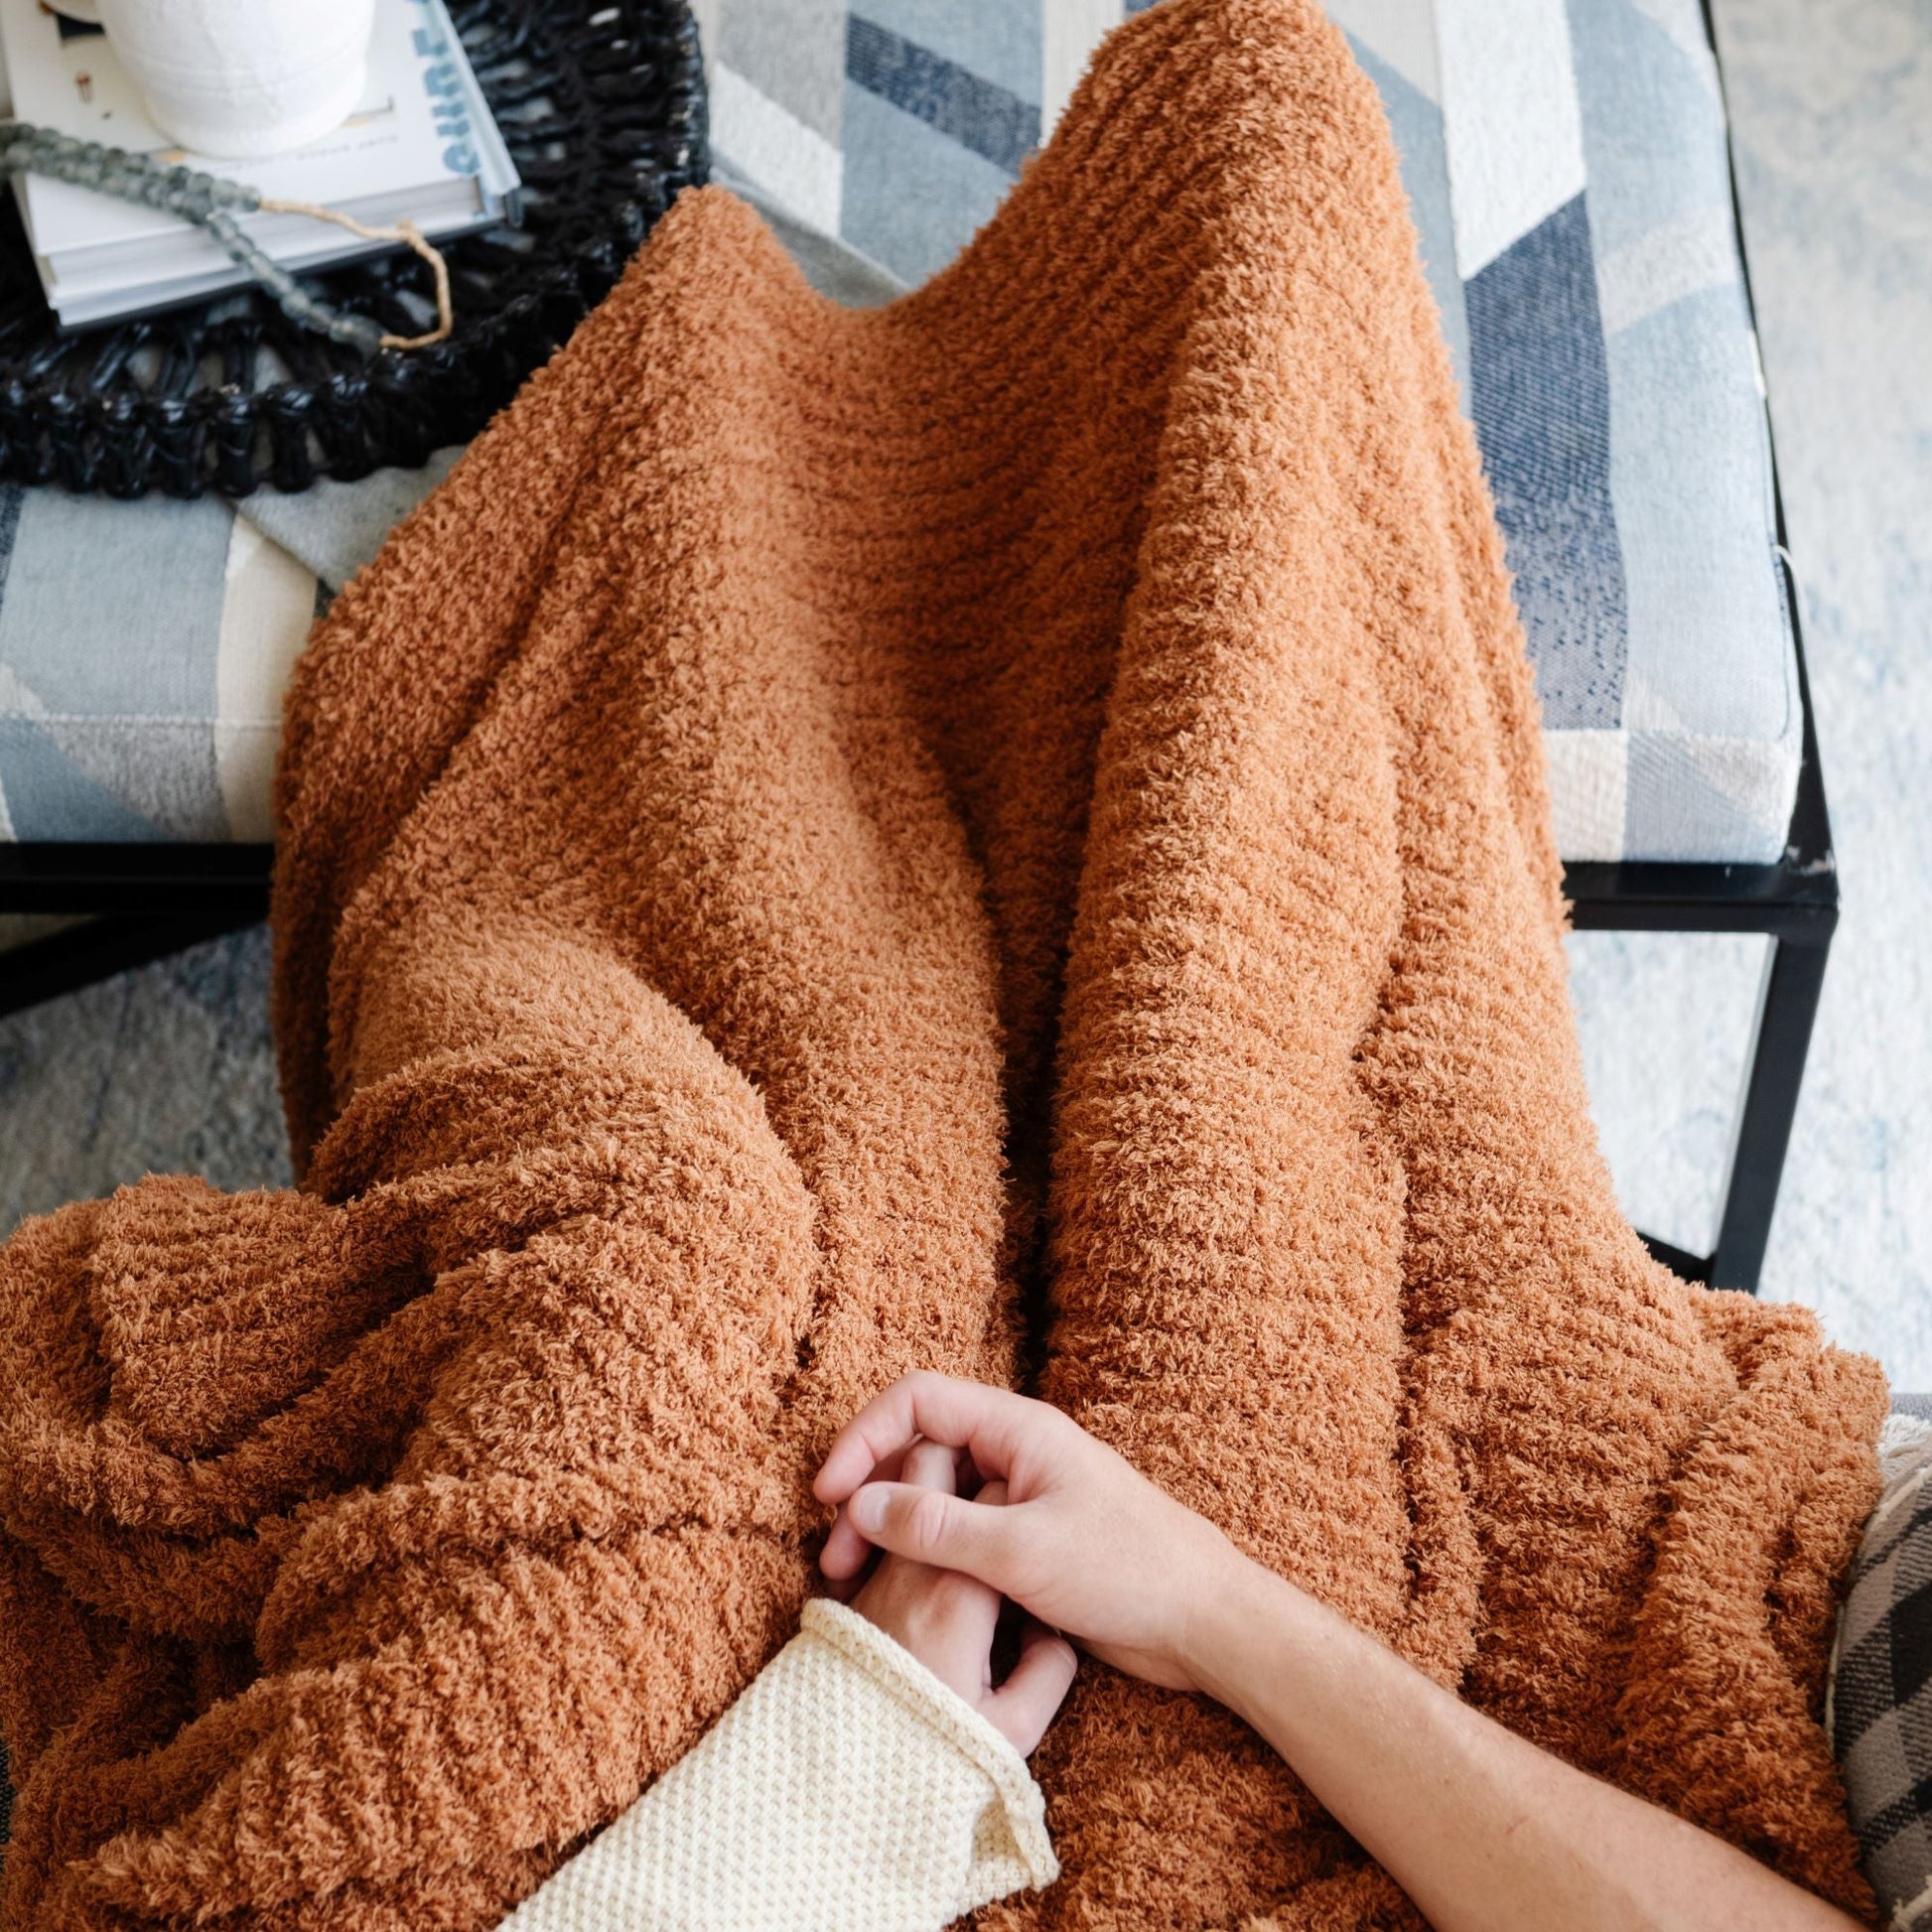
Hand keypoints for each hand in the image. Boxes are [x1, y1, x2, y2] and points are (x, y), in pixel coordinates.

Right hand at [818, 1372, 1242, 1691]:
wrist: (1203, 1622)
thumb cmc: (1128, 1571)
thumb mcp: (1020, 1552)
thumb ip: (935, 1528)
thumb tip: (858, 1506)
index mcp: (1018, 1429)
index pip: (918, 1401)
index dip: (866, 1437)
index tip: (831, 1494)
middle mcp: (1014, 1453)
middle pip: (917, 1450)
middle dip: (868, 1495)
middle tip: (837, 1559)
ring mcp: (1019, 1498)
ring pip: (933, 1498)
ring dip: (891, 1533)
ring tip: (857, 1584)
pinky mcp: (1025, 1543)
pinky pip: (956, 1536)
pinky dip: (921, 1558)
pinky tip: (899, 1598)